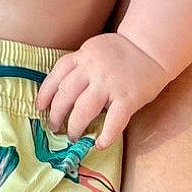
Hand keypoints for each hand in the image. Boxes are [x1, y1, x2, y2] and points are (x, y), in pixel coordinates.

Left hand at [38, 34, 167, 147]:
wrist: (152, 47)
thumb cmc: (122, 51)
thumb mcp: (95, 50)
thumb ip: (81, 67)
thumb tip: (64, 93)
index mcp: (84, 56)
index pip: (57, 74)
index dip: (45, 93)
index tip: (40, 108)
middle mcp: (93, 69)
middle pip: (66, 94)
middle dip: (56, 114)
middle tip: (54, 127)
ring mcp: (110, 83)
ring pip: (83, 108)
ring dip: (74, 126)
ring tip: (72, 137)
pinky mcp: (128, 97)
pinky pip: (114, 120)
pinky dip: (106, 135)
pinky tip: (100, 144)